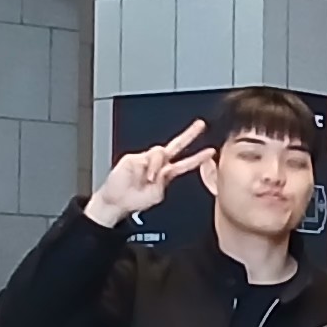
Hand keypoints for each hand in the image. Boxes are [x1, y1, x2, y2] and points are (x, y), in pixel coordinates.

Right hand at [86, 122, 208, 227]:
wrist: (116, 202)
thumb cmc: (135, 200)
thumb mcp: (157, 195)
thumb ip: (164, 182)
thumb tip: (164, 170)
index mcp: (166, 173)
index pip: (185, 162)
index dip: (198, 157)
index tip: (211, 151)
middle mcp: (158, 164)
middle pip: (176, 146)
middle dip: (189, 135)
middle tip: (201, 125)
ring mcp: (146, 160)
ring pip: (160, 152)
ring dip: (157, 166)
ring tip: (150, 179)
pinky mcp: (134, 158)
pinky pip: (147, 158)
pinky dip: (148, 167)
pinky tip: (145, 176)